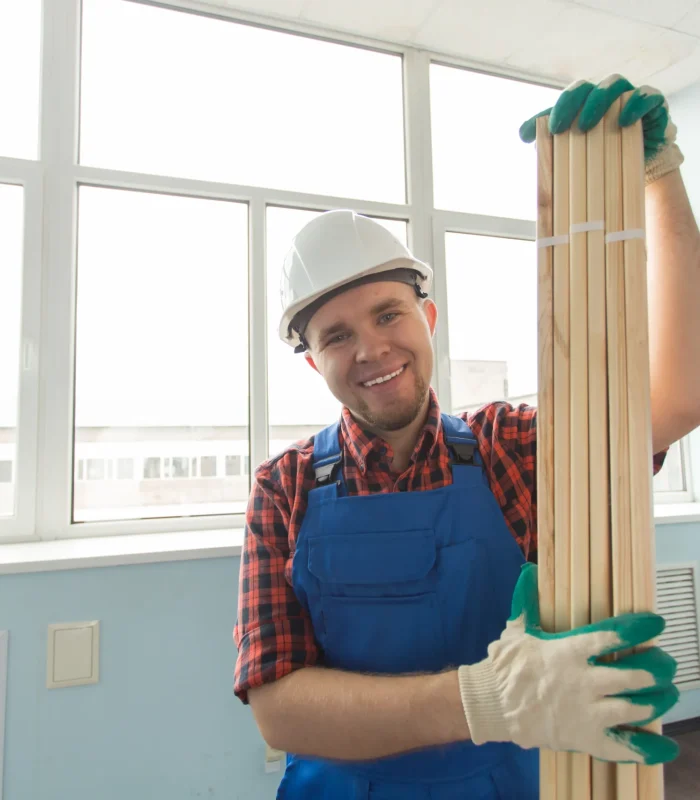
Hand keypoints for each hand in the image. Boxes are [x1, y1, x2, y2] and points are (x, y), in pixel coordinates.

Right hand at [457, 563, 679, 763]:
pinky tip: (665, 744)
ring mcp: (586, 713)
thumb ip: (527, 602)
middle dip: (657, 669)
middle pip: (633, 676)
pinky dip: (648, 748)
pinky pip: (623, 747)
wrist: (492, 704)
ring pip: (635, 709)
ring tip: (668, 694)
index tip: (656, 623)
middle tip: (667, 664)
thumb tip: (528, 571)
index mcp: (568, 652)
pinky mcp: (585, 738)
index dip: (638, 629)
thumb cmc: (507, 666)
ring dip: (658, 702)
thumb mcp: (516, 630)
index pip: (610, 637)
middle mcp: (582, 682)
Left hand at [519, 74, 683, 184]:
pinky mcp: (653, 103)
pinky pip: (645, 96)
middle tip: (557, 128)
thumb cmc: (605, 157)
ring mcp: (629, 95)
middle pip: (585, 87)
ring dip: (597, 102)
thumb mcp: (576, 154)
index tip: (536, 132)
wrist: (641, 166)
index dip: (550, 112)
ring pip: (613, 85)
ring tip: (586, 126)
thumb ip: (552, 145)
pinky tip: (624, 121)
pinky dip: (635, 105)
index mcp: (584, 104)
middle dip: (568, 104)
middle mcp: (605, 94)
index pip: (564, 100)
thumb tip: (524, 137)